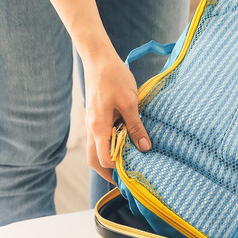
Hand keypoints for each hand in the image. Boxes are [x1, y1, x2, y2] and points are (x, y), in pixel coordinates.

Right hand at [81, 43, 151, 182]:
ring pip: (95, 149)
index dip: (116, 170)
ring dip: (107, 159)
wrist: (99, 58)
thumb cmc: (114, 77)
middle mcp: (92, 128)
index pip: (103, 159)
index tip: (133, 175)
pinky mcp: (96, 117)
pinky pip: (99, 138)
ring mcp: (92, 123)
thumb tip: (145, 148)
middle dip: (107, 172)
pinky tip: (124, 144)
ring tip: (127, 164)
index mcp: (98, 127)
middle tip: (126, 179)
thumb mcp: (130, 102)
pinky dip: (108, 146)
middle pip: (93, 159)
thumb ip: (136, 126)